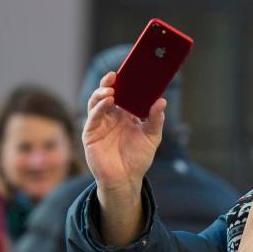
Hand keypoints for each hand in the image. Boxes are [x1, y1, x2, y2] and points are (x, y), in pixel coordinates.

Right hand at [83, 71, 164, 199]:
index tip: (128, 71)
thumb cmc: (138, 158)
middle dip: (108, 83)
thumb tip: (162, 100)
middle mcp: (110, 116)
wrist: (126, 179)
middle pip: (106, 94)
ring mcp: (99, 124)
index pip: (122, 93)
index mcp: (124, 114)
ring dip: (102, 93)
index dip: (123, 82)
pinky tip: (107, 101)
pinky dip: (99, 107)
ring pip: (96, 102)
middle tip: (114, 75)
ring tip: (111, 89)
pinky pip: (93, 117)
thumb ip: (156, 119)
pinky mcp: (90, 134)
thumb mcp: (152, 137)